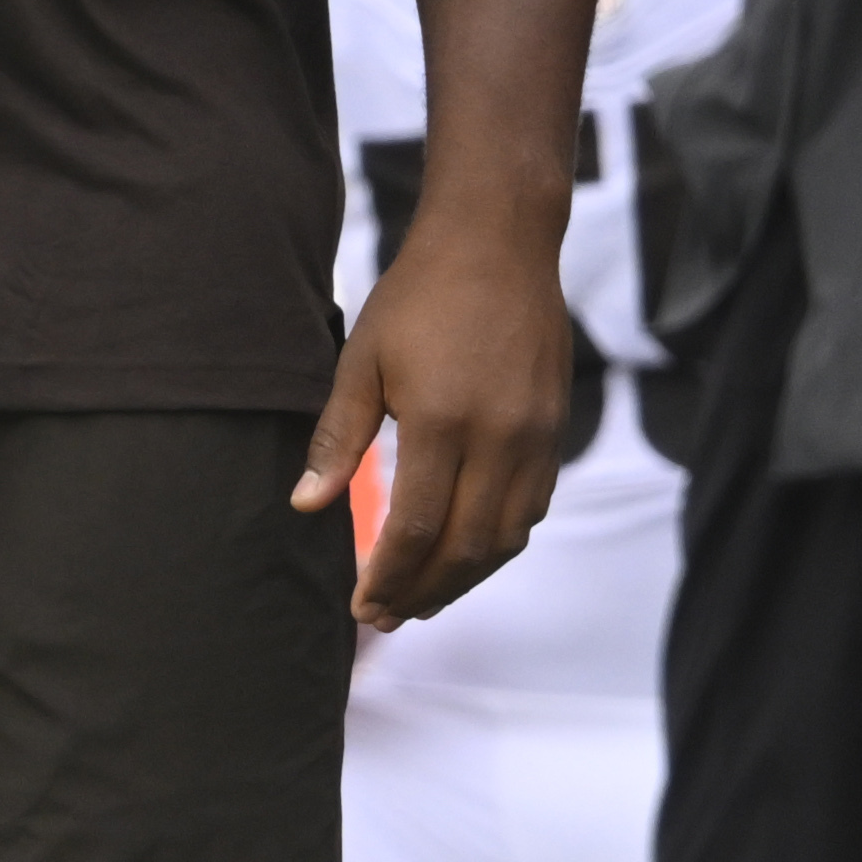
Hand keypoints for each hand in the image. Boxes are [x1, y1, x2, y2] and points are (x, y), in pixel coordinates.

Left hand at [301, 201, 573, 626]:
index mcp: (442, 421)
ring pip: (506, 537)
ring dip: (463, 578)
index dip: (388, 576)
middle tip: (384, 617)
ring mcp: (537, 437)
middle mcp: (500, 437)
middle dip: (424, 592)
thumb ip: (338, 439)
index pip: (415, 528)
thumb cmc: (418, 296)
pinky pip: (532, 508)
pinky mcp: (556, 432)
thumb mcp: (361, 360)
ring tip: (421, 601)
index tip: (361, 605)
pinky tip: (464, 554)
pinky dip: (498, 543)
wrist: (499, 243)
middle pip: (466, 547)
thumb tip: (305, 507)